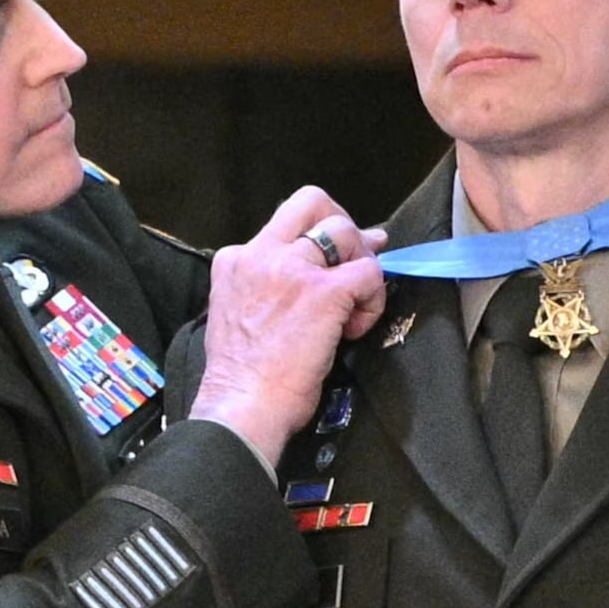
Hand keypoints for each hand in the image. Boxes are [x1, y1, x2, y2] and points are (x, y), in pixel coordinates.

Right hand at [191, 187, 392, 466]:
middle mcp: (261, 254)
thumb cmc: (242, 378)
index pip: (283, 223)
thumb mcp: (237, 315)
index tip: (328, 262)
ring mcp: (293, 269)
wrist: (242, 405)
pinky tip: (356, 327)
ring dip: (361, 263)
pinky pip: (369, 273)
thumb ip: (267, 288)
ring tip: (355, 304)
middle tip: (354, 260)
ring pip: (345, 231)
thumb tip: (316, 276)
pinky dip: (373, 298)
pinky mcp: (324, 292)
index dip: (314, 236)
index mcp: (235, 260)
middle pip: (313, 202)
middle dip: (342, 224)